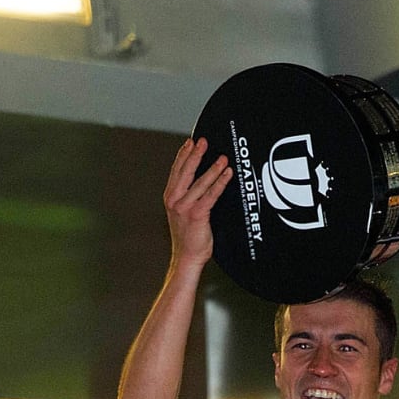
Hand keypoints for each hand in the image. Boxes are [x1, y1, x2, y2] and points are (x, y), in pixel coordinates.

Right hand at [163, 137, 230, 267]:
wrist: (187, 257)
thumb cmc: (188, 236)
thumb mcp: (183, 211)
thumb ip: (188, 195)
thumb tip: (201, 179)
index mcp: (170, 198)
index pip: (176, 171)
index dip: (183, 155)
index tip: (191, 142)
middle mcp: (175, 201)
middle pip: (185, 172)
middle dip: (195, 154)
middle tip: (203, 141)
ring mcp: (184, 207)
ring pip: (200, 182)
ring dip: (212, 168)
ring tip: (223, 157)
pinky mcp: (197, 214)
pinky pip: (210, 195)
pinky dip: (220, 183)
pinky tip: (227, 174)